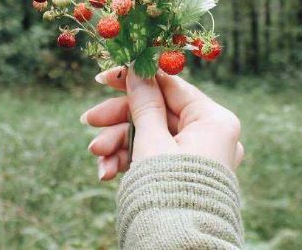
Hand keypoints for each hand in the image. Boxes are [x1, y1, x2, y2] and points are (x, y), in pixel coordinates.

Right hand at [80, 66, 243, 180]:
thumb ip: (144, 103)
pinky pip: (153, 155)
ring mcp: (195, 154)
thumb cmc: (169, 191)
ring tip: (97, 157)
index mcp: (213, 120)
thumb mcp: (152, 142)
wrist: (179, 249)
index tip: (106, 76)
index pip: (171, 87)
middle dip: (119, 120)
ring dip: (119, 144)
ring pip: (150, 135)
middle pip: (156, 112)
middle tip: (88, 120)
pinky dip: (129, 161)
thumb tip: (137, 69)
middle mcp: (209, 134)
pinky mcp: (182, 170)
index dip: (137, 79)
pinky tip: (106, 173)